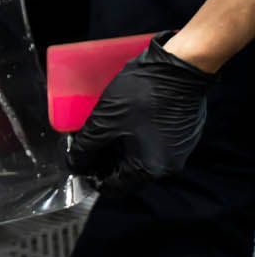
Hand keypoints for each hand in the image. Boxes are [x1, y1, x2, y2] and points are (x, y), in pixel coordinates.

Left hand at [68, 31, 214, 193]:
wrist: (178, 70)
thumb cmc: (140, 97)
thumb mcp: (104, 122)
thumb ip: (86, 146)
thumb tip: (75, 164)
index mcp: (150, 169)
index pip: (115, 186)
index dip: (92, 177)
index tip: (77, 164)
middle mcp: (168, 166)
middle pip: (128, 173)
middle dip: (104, 160)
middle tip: (83, 145)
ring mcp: (177, 150)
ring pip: (140, 157)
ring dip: (118, 148)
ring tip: (98, 132)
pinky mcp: (181, 134)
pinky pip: (152, 144)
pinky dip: (134, 139)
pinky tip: (120, 123)